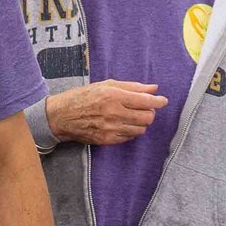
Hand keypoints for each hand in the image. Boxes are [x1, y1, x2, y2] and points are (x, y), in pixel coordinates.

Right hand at [46, 81, 165, 145]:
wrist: (62, 116)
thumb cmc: (84, 97)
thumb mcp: (107, 85)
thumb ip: (132, 87)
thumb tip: (153, 88)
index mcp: (114, 96)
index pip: (145, 101)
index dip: (158, 101)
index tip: (163, 101)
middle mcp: (113, 113)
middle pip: (147, 117)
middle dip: (150, 112)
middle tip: (145, 108)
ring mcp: (110, 128)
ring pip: (140, 129)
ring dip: (140, 122)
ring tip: (131, 116)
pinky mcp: (107, 140)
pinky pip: (129, 137)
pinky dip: (131, 131)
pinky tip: (122, 124)